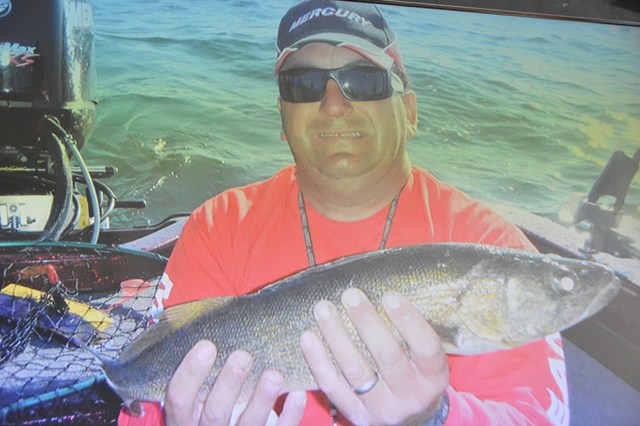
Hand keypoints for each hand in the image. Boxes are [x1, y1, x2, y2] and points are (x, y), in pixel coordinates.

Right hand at [164, 340, 306, 425]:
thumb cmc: (212, 405)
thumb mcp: (199, 395)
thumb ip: (204, 374)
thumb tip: (218, 324)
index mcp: (186, 417)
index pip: (179, 398)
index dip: (190, 373)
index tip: (206, 345)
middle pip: (215, 412)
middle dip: (229, 383)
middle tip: (243, 356)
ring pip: (248, 424)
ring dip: (262, 399)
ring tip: (274, 374)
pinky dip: (290, 415)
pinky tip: (298, 394)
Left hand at [300, 289, 448, 425]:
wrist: (412, 421)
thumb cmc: (417, 375)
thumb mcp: (426, 360)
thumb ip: (411, 333)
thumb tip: (383, 294)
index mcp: (433, 378)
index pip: (426, 347)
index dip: (408, 321)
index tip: (389, 295)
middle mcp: (410, 396)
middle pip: (387, 356)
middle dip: (366, 322)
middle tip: (350, 295)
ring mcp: (382, 408)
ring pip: (355, 371)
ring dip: (336, 336)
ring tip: (323, 308)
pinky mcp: (357, 415)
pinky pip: (332, 386)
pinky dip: (318, 360)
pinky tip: (308, 337)